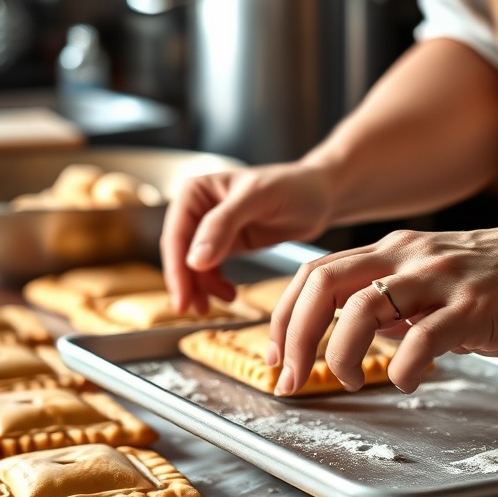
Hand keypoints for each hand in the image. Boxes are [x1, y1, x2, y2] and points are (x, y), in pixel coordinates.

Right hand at [160, 163, 332, 313]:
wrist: (321, 195)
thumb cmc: (293, 187)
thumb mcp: (257, 199)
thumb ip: (223, 225)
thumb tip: (194, 260)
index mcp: (194, 191)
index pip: (176, 235)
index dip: (177, 269)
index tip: (183, 298)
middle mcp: (197, 207)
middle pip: (180, 253)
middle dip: (187, 282)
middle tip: (194, 310)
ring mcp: (210, 228)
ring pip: (193, 265)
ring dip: (201, 287)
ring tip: (218, 304)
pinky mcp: (227, 244)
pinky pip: (211, 269)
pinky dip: (215, 284)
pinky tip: (229, 295)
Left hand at [268, 213, 497, 395]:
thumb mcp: (435, 276)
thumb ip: (397, 301)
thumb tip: (362, 333)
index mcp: (393, 250)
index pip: (315, 274)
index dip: (283, 316)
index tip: (276, 356)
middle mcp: (407, 257)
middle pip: (324, 285)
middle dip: (294, 336)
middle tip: (289, 377)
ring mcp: (439, 279)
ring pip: (363, 308)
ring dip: (340, 352)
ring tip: (349, 380)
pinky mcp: (472, 307)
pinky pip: (423, 339)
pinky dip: (403, 368)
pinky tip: (408, 383)